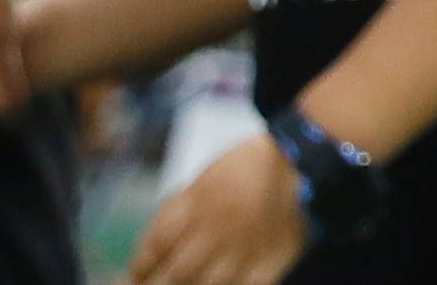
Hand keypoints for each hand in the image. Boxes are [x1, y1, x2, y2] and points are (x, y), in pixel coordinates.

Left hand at [128, 135, 306, 284]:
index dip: (140, 267)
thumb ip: (174, 214)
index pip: (155, 246)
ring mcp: (244, 250)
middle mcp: (217, 230)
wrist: (301, 164)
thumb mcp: (200, 183)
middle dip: (157, 284)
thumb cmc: (242, 171)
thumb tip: (149, 252)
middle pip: (176, 272)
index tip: (135, 275)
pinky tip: (217, 284)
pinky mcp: (269, 264)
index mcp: (197, 205)